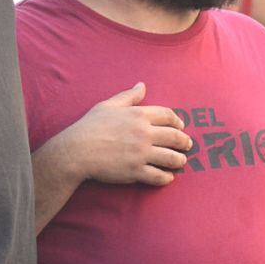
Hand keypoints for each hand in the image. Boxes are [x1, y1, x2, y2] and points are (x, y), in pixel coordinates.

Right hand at [64, 83, 191, 186]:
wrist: (77, 151)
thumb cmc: (90, 126)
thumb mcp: (108, 105)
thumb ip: (128, 96)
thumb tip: (142, 85)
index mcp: (138, 115)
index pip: (168, 115)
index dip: (178, 121)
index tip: (181, 126)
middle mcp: (143, 133)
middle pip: (175, 137)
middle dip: (184, 142)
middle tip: (187, 145)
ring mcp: (141, 153)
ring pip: (171, 158)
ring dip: (179, 160)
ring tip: (181, 161)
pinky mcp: (135, 171)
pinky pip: (158, 176)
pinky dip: (166, 178)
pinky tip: (168, 177)